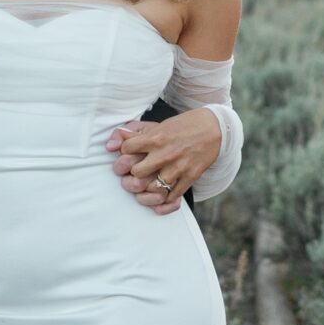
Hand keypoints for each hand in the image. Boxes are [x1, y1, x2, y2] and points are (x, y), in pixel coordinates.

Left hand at [105, 108, 219, 212]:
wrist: (214, 128)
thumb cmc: (184, 126)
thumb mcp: (159, 126)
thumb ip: (134, 134)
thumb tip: (110, 145)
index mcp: (156, 138)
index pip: (127, 149)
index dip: (123, 153)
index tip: (127, 155)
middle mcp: (165, 154)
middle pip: (136, 172)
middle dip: (133, 174)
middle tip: (135, 174)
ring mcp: (178, 167)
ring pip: (153, 188)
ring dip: (147, 189)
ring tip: (147, 185)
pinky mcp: (190, 176)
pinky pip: (173, 195)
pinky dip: (164, 198)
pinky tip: (161, 194)